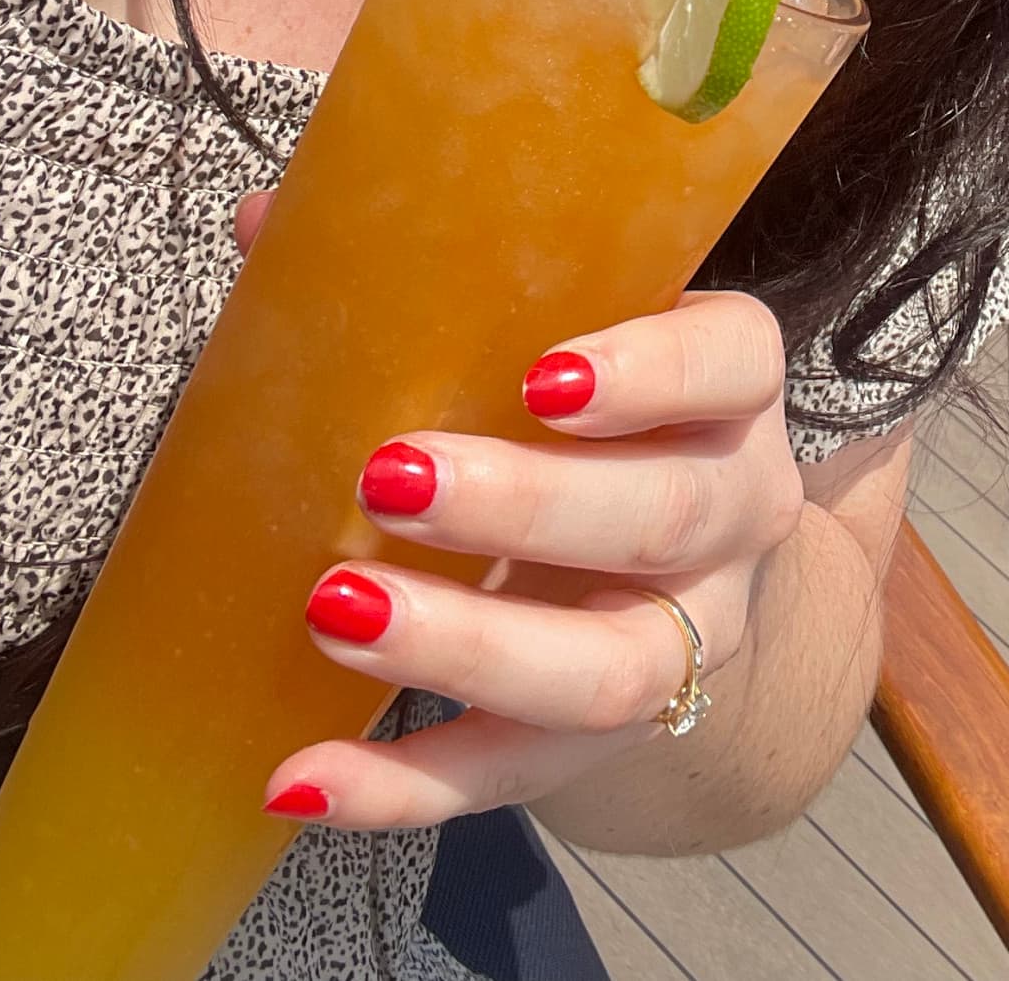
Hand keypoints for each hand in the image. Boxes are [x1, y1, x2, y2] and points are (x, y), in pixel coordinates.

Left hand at [233, 198, 803, 829]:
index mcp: (728, 387)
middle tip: (388, 474)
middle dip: (524, 503)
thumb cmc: (588, 414)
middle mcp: (736, 513)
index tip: (540, 376)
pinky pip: (517, 777)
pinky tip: (300, 778)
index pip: (729, 362)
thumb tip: (272, 220)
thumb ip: (440, 276)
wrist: (677, 568)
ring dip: (468, 646)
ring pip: (607, 668)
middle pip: (661, 514)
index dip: (649, 371)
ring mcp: (691, 639)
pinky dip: (407, 788)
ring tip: (335, 610)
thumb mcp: (555, 331)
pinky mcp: (610, 741)